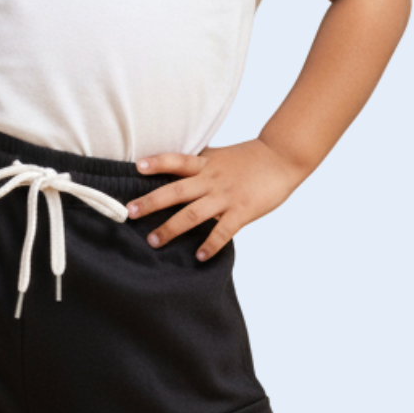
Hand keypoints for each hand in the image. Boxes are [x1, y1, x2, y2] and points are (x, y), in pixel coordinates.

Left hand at [126, 139, 307, 260]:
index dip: (158, 162)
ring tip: (154, 241)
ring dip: (171, 228)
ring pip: (193, 214)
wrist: (283, 157)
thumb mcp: (219, 156)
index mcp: (206, 164)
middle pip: (176, 191)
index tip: (137, 167)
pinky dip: (210, 245)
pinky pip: (223, 231)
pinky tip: (198, 257)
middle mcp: (212, 180)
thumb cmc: (249, 159)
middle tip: (130, 213)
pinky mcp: (242, 212)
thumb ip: (197, 163)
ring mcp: (226, 197)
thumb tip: (171, 165)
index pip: (177, 160)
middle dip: (152, 202)